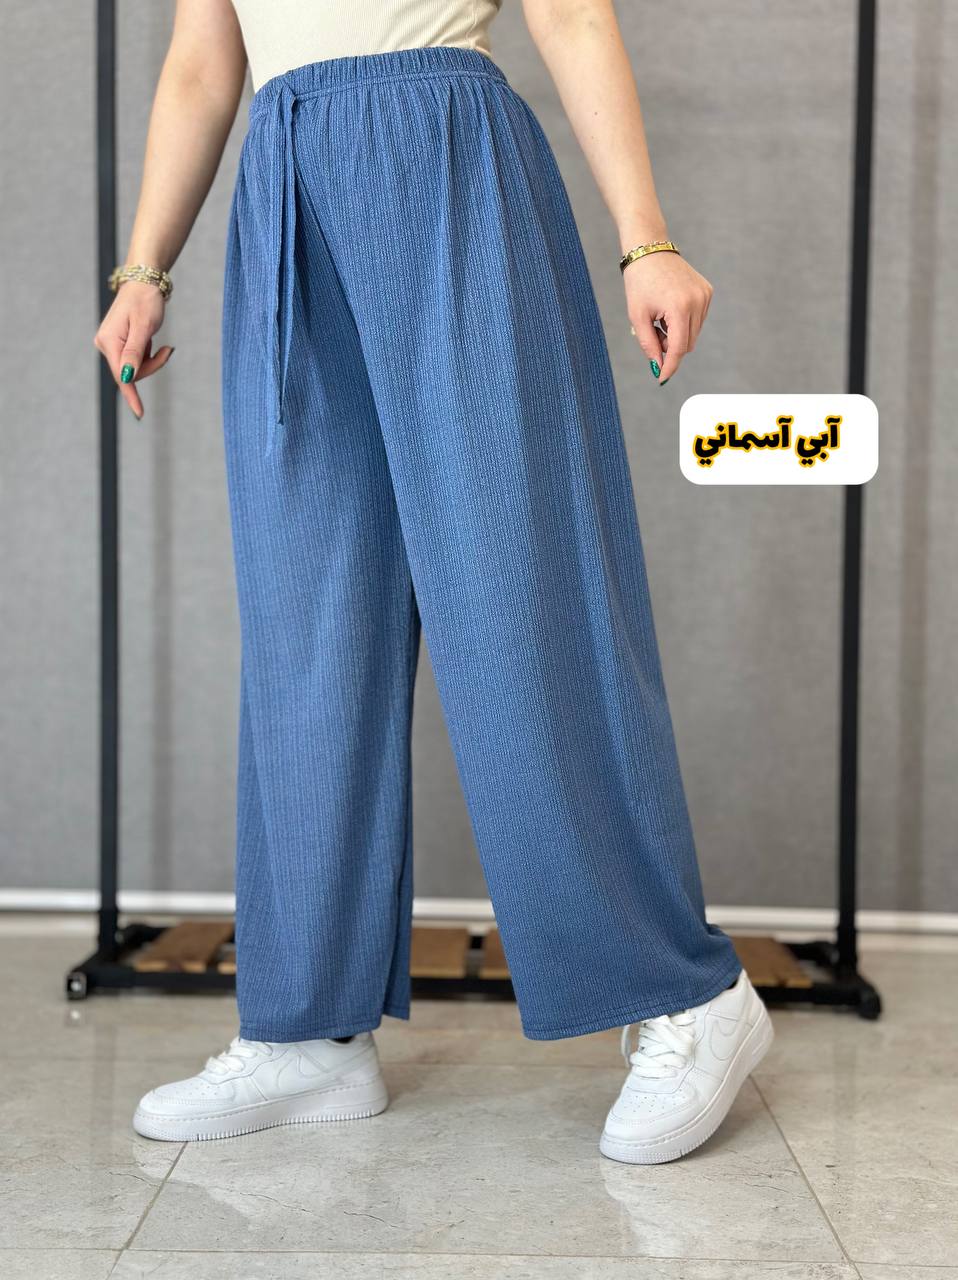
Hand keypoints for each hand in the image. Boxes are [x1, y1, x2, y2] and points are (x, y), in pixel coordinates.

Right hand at [94, 281, 173, 419]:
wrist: (143, 283)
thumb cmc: (145, 302)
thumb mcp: (144, 327)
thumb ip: (135, 353)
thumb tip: (127, 377)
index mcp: (109, 341)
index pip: (122, 376)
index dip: (132, 395)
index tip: (139, 413)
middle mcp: (105, 344)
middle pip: (131, 373)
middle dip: (152, 366)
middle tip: (168, 350)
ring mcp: (111, 344)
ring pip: (135, 368)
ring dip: (152, 361)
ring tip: (163, 345)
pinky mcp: (118, 344)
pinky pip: (136, 360)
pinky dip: (148, 355)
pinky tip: (152, 341)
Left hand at [624, 251, 712, 385]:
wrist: (650, 250)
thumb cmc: (639, 283)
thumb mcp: (638, 316)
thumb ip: (648, 344)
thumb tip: (658, 365)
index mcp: (679, 307)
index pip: (679, 348)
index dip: (670, 366)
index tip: (661, 378)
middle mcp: (697, 301)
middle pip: (687, 343)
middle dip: (670, 347)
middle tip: (653, 335)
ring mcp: (705, 295)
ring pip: (693, 333)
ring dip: (676, 335)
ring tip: (660, 319)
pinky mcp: (707, 291)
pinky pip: (697, 319)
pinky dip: (683, 323)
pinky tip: (669, 309)